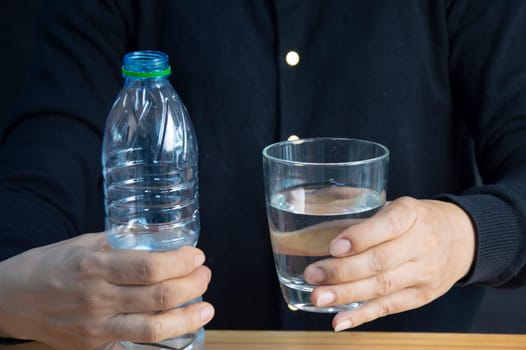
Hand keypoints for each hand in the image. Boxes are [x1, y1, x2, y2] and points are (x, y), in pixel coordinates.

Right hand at [0, 233, 213, 348]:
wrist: (11, 299)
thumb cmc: (50, 265)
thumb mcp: (84, 243)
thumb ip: (123, 243)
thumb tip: (163, 239)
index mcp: (95, 267)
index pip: (151, 267)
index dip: (182, 262)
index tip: (197, 256)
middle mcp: (98, 299)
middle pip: (160, 297)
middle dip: (193, 285)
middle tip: (204, 275)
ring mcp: (96, 327)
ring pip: (154, 328)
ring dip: (188, 318)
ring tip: (206, 307)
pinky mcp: (94, 346)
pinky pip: (136, 343)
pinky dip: (163, 337)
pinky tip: (179, 327)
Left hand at [303, 197, 475, 330]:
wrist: (462, 238)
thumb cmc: (417, 220)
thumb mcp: (398, 207)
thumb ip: (365, 219)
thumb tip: (314, 233)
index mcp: (411, 214)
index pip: (387, 225)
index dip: (360, 238)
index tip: (334, 247)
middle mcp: (421, 243)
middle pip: (380, 261)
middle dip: (343, 271)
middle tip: (313, 275)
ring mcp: (423, 273)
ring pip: (382, 287)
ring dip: (346, 295)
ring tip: (319, 297)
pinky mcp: (422, 296)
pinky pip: (390, 307)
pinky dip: (363, 315)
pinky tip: (340, 321)